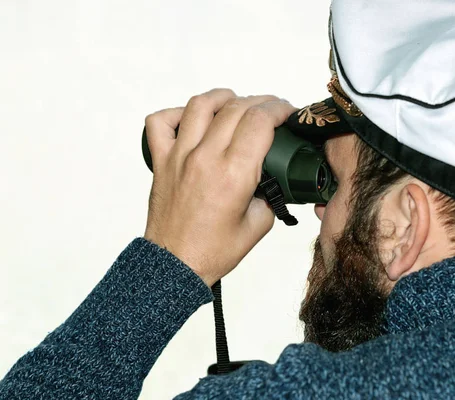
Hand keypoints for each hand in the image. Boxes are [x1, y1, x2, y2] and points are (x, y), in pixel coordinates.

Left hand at [143, 89, 296, 285]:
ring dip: (224, 97)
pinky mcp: (161, 161)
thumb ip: (270, 195)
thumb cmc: (213, 251)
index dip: (279, 109)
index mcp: (233, 174)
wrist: (175, 266)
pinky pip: (161, 122)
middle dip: (261, 102)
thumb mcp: (259, 225)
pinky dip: (177, 113)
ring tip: (236, 103)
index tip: (287, 112)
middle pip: (236, 107)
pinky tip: (193, 120)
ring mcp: (179, 156)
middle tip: (271, 110)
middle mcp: (205, 158)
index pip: (260, 121)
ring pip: (200, 105)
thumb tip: (272, 178)